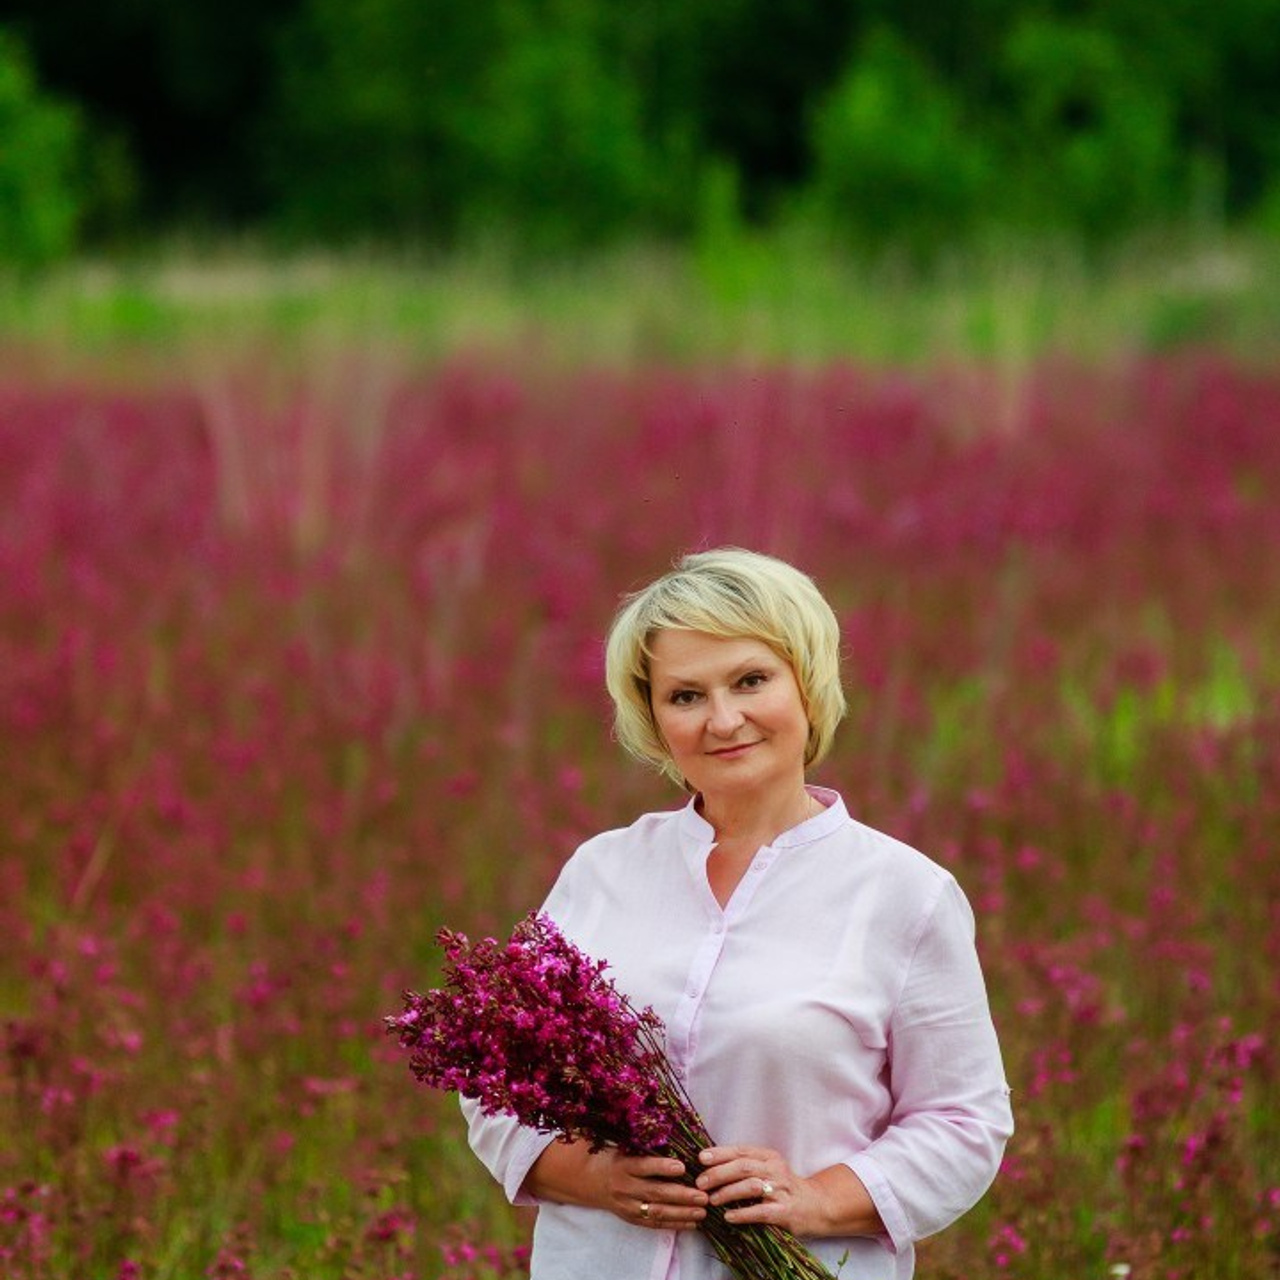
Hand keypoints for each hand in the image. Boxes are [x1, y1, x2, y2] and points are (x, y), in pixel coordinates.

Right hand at [526, 1142, 706, 1230]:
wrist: (587, 1179)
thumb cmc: (611, 1155)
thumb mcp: (621, 1144)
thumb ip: (642, 1141)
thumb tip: (671, 1127)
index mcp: (622, 1164)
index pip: (644, 1166)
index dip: (662, 1167)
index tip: (682, 1166)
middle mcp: (624, 1186)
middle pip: (655, 1193)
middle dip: (681, 1196)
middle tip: (703, 1196)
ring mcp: (627, 1205)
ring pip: (657, 1212)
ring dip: (681, 1213)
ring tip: (702, 1211)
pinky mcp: (631, 1218)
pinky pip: (654, 1224)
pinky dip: (674, 1224)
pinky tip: (691, 1223)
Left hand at [695, 1145, 880, 1238]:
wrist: (816, 1205)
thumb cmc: (783, 1187)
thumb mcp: (768, 1169)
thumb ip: (746, 1165)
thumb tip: (710, 1165)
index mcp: (769, 1157)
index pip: (741, 1151)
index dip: (720, 1153)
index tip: (701, 1158)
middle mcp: (775, 1170)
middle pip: (744, 1167)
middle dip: (719, 1173)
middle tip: (700, 1182)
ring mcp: (781, 1191)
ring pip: (751, 1186)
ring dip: (728, 1192)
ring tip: (712, 1200)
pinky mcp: (785, 1212)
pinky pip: (761, 1212)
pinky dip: (743, 1214)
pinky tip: (729, 1217)